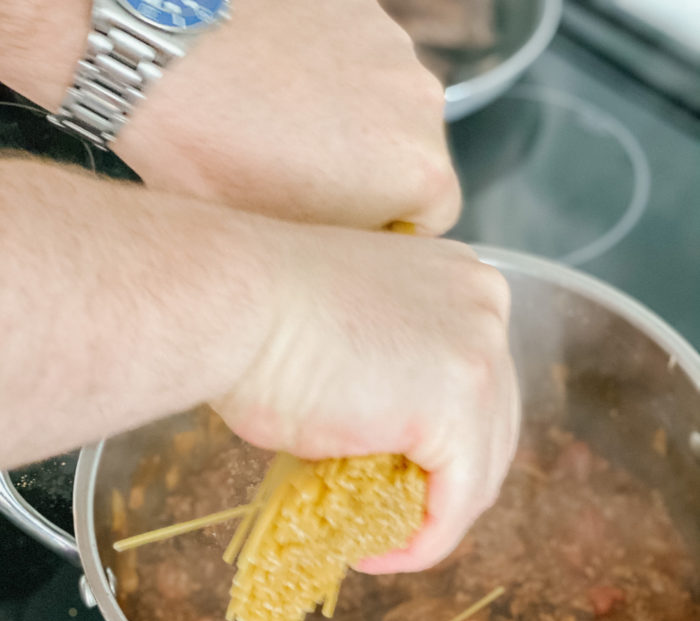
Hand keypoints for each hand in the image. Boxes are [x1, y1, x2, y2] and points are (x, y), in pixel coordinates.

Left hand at [113, 0, 460, 231]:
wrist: (152, 49)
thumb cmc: (205, 147)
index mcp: (415, 173)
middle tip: (306, 184)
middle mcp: (418, 103)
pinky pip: (359, 60)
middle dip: (370, 177)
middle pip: (413, 160)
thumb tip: (353, 256)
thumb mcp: (278, 236)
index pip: (432, 221)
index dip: (386, 232)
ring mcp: (389, 47)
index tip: (348, 230)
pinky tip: (279, 88)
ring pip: (387, 109)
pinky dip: (331, 77)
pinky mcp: (357, 8)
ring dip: (352, 125)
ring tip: (284, 131)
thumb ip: (341, 249)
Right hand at [214, 226, 518, 572]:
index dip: (438, 450)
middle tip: (388, 524)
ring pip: (480, 469)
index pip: (475, 387)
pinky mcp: (459, 402)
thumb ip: (391, 386)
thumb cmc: (259, 321)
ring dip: (429, 519)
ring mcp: (481, 351)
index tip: (391, 488)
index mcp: (461, 283)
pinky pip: (457, 501)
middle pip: (489, 427)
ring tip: (376, 544)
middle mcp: (486, 307)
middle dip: (442, 488)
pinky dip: (424, 541)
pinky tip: (374, 556)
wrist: (229, 304)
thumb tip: (386, 451)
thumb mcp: (351, 349)